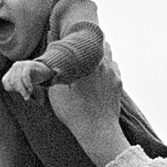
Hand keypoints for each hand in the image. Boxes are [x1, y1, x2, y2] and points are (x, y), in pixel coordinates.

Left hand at [2, 59, 53, 100]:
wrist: (44, 70)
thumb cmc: (33, 78)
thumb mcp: (24, 84)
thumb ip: (20, 89)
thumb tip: (23, 98)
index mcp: (11, 71)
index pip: (6, 82)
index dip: (12, 89)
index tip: (20, 92)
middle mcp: (14, 67)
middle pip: (12, 81)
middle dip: (19, 90)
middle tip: (26, 96)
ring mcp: (21, 65)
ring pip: (18, 80)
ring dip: (22, 89)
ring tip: (27, 95)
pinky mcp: (28, 65)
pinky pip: (25, 76)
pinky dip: (27, 84)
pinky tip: (30, 89)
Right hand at [48, 46, 128, 166]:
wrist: (98, 131)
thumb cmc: (75, 112)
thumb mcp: (57, 92)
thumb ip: (52, 72)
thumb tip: (48, 61)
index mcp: (87, 62)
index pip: (84, 39)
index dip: (79, 36)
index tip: (72, 35)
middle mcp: (103, 63)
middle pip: (99, 43)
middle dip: (90, 43)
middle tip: (79, 48)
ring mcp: (114, 73)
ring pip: (108, 55)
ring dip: (99, 55)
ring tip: (88, 61)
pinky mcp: (118, 84)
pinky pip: (113, 68)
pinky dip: (106, 67)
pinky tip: (98, 75)